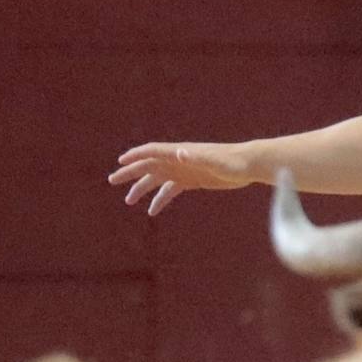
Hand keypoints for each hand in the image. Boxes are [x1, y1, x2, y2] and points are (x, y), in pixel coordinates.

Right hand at [108, 142, 251, 215]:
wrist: (249, 164)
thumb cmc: (233, 160)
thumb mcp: (214, 160)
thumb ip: (196, 156)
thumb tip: (179, 152)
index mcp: (181, 152)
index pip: (153, 151)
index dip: (135, 156)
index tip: (120, 162)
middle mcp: (179, 160)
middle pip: (149, 165)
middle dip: (130, 173)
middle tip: (112, 181)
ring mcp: (185, 170)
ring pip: (157, 179)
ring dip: (142, 188)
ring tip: (128, 201)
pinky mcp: (193, 181)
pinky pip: (171, 190)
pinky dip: (160, 199)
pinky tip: (152, 211)